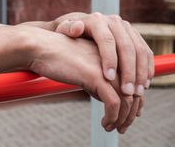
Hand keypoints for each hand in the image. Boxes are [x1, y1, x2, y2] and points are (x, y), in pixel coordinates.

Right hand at [25, 26, 140, 132]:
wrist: (40, 47)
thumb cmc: (55, 56)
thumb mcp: (82, 66)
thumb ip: (96, 77)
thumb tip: (106, 97)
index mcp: (112, 54)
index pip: (133, 80)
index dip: (134, 101)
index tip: (127, 115)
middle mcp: (114, 58)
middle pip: (134, 91)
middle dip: (131, 113)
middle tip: (122, 127)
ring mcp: (106, 67)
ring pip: (128, 99)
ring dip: (123, 118)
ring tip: (113, 127)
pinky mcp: (96, 76)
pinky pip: (114, 103)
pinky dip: (112, 116)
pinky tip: (105, 122)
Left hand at [52, 12, 153, 98]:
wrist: (78, 27)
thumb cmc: (67, 34)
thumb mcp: (63, 31)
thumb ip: (66, 29)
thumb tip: (77, 28)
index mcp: (97, 20)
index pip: (107, 40)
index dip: (109, 60)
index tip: (108, 79)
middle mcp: (114, 22)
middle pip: (127, 47)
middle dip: (129, 72)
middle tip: (127, 92)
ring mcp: (127, 28)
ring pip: (140, 51)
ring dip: (141, 73)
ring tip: (137, 93)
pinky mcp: (135, 36)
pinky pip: (146, 53)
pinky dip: (147, 69)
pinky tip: (143, 84)